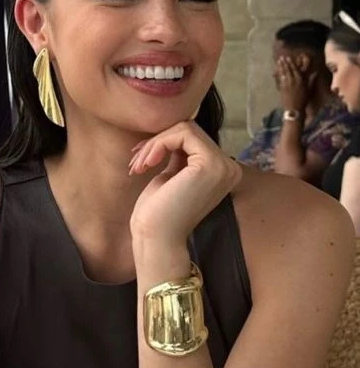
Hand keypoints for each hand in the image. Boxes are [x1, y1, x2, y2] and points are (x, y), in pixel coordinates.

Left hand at [129, 121, 241, 260]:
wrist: (156, 239)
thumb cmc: (159, 212)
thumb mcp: (172, 175)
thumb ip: (180, 154)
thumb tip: (175, 128)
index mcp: (222, 171)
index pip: (194, 138)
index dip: (164, 142)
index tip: (141, 160)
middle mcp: (229, 168)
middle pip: (189, 130)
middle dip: (157, 142)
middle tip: (137, 163)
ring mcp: (223, 166)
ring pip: (184, 129)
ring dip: (154, 143)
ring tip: (139, 165)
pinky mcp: (210, 164)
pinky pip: (182, 133)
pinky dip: (158, 144)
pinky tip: (146, 164)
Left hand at [276, 55, 312, 113]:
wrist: (294, 109)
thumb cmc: (303, 100)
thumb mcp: (309, 90)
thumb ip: (311, 80)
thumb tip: (316, 73)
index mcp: (300, 80)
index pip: (295, 69)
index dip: (291, 63)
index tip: (288, 58)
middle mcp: (293, 80)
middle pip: (288, 69)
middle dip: (284, 63)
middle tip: (281, 57)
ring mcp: (286, 84)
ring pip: (283, 73)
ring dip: (280, 66)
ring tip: (278, 61)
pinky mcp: (281, 87)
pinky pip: (279, 78)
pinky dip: (278, 73)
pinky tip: (276, 70)